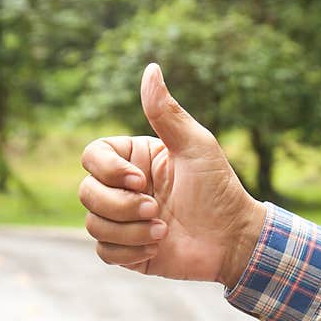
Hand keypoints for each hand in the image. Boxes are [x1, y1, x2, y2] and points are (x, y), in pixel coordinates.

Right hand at [79, 63, 266, 287]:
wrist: (233, 240)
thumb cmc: (219, 189)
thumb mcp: (195, 146)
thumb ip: (166, 112)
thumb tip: (151, 68)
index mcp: (133, 160)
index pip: (92, 156)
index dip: (107, 170)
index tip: (141, 181)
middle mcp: (122, 189)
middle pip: (86, 193)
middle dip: (120, 206)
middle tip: (156, 209)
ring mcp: (122, 221)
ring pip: (93, 224)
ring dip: (129, 231)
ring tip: (162, 231)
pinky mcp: (125, 251)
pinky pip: (104, 252)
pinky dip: (129, 252)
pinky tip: (156, 248)